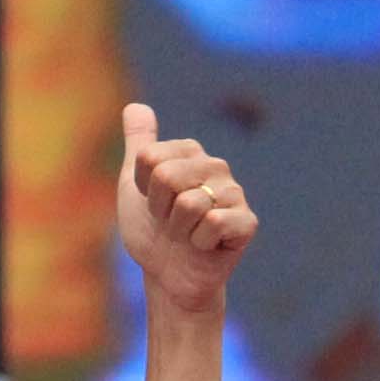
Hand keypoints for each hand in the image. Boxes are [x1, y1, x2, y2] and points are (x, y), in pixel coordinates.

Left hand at [118, 106, 257, 320]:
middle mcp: (216, 166)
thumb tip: (135, 105)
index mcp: (191, 152)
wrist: (167, 275)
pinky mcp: (246, 223)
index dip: (143, 189)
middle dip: (159, 210)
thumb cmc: (152, 230)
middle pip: (167, 176)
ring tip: (185, 235)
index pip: (150, 158)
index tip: (154, 204)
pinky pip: (212, 223)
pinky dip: (198, 243)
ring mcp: (234, 193)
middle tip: (170, 222)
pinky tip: (204, 247)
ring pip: (188, 203)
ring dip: (177, 230)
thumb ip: (138, 144)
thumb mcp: (132, 185)